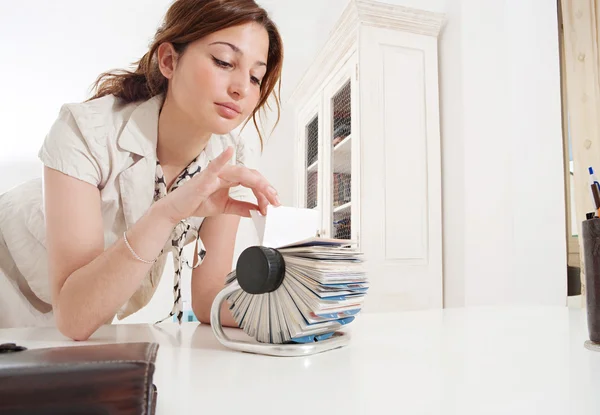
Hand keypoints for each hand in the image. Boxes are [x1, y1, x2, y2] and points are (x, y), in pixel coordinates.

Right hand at [158, 147, 279, 222]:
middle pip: (251, 176)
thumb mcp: (225, 207)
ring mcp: (215, 173)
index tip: (273, 204)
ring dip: (257, 183)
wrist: (176, 209)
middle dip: (266, 189)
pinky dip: (222, 157)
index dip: (265, 192)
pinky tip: (229, 151)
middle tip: (275, 201)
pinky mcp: (204, 178)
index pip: (253, 182)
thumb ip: (241, 208)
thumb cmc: (196, 202)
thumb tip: (257, 211)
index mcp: (230, 179)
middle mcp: (225, 173)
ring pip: (241, 173)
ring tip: (267, 192)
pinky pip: (215, 165)